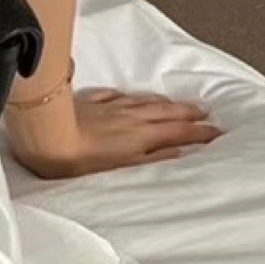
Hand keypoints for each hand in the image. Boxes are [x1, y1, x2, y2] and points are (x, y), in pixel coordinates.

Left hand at [5, 88, 222, 180]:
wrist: (45, 135)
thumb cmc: (77, 161)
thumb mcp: (120, 168)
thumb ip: (151, 160)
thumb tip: (179, 154)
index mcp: (140, 136)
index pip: (178, 134)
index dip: (200, 133)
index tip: (219, 132)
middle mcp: (129, 118)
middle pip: (165, 113)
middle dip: (188, 114)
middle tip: (206, 112)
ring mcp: (109, 108)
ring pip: (143, 102)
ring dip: (164, 103)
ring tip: (178, 103)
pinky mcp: (87, 102)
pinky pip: (112, 96)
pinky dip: (126, 96)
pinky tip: (126, 95)